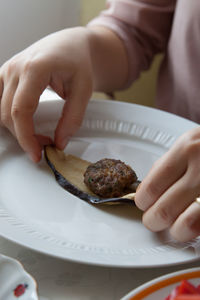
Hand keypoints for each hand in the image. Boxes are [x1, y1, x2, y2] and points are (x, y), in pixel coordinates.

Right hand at [0, 27, 92, 161]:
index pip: (20, 110)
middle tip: (46, 144)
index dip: (26, 137)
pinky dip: (8, 117)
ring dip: (16, 128)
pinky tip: (23, 123)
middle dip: (24, 136)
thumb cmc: (78, 62)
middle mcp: (15, 68)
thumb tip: (60, 142)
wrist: (70, 44)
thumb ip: (73, 117)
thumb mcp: (84, 90)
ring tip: (37, 134)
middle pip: (7, 113)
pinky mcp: (4, 75)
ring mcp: (7, 70)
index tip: (37, 154)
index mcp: (35, 68)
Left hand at [135, 126, 199, 241]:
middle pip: (164, 209)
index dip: (143, 202)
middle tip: (154, 220)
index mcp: (187, 149)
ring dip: (176, 231)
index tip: (143, 204)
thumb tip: (146, 190)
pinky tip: (195, 224)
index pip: (151, 186)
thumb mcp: (192, 142)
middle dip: (153, 220)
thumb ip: (168, 163)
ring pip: (186, 225)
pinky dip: (197, 228)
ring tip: (175, 227)